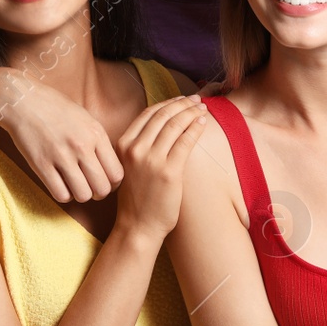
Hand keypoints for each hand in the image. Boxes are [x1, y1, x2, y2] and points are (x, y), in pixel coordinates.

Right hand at [0, 80, 124, 202]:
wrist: (23, 100)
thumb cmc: (56, 108)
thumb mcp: (86, 118)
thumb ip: (99, 142)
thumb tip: (109, 166)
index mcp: (96, 134)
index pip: (117, 173)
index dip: (113, 184)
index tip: (105, 182)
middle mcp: (82, 146)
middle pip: (102, 188)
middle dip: (99, 193)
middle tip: (91, 188)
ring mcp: (61, 156)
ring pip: (83, 195)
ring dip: (80, 195)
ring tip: (75, 186)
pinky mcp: (41, 165)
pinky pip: (60, 194)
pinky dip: (63, 195)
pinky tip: (60, 184)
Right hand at [115, 96, 207, 239]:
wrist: (137, 226)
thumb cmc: (137, 197)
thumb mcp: (129, 166)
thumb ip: (140, 146)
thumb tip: (163, 124)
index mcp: (123, 144)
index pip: (148, 114)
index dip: (167, 103)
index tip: (181, 99)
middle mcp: (135, 149)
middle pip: (163, 115)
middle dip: (183, 104)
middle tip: (197, 100)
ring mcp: (151, 160)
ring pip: (175, 125)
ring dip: (192, 113)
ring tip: (203, 109)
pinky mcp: (169, 171)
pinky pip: (186, 141)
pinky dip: (196, 128)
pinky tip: (203, 123)